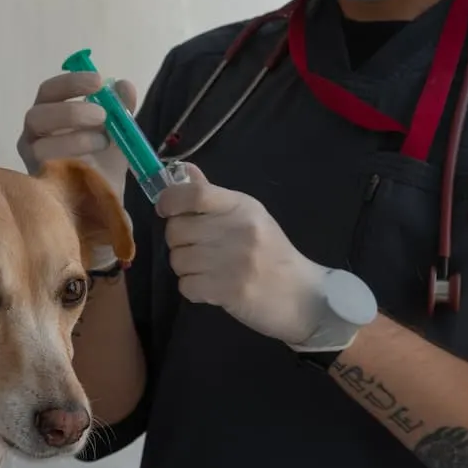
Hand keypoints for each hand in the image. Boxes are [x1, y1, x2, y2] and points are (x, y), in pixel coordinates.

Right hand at [17, 72, 136, 269]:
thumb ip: (122, 110)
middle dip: (71, 112)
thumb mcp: (117, 134)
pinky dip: (69, 165)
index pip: (49, 91)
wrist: (102, 205)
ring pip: (39, 145)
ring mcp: (31, 162)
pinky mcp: (35, 186)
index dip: (71, 83)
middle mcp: (33, 136)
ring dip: (73, 139)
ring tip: (103, 142)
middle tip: (103, 116)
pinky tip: (91, 166)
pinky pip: (44, 173)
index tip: (99, 82)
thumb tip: (124, 85)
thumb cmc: (102, 164)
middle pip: (36, 115)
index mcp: (49, 115)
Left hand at [156, 163, 330, 346]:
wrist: (302, 296)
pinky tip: (212, 287)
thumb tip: (183, 171)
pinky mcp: (227, 291)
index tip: (164, 209)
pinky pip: (185, 285)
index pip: (194, 194)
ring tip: (209, 270)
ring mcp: (232, 262)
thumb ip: (212, 197)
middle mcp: (237, 230)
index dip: (170, 200)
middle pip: (176, 230)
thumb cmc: (272, 254)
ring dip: (186, 268)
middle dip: (179, 242)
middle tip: (198, 249)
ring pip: (177, 260)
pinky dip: (193, 289)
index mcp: (241, 207)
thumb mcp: (249, 217)